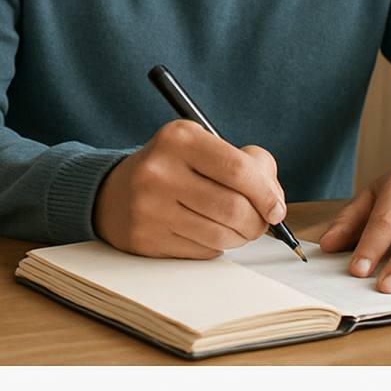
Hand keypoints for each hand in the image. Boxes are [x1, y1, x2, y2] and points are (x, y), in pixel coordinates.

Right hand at [93, 119, 286, 257]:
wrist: (114, 193)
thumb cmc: (174, 168)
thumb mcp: (204, 146)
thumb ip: (249, 163)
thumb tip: (274, 199)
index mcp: (178, 139)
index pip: (239, 169)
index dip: (267, 193)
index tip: (276, 207)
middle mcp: (159, 171)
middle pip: (234, 208)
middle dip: (258, 221)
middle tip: (259, 221)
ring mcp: (149, 207)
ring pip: (222, 235)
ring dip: (240, 236)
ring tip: (235, 226)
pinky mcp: (146, 238)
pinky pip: (203, 251)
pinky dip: (215, 245)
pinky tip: (204, 230)